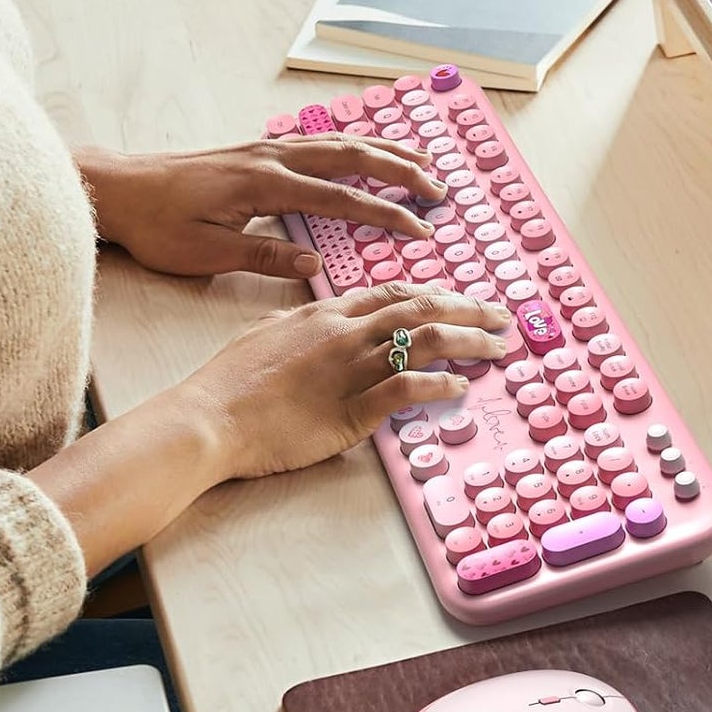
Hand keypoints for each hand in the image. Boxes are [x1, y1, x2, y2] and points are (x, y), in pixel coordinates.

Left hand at [76, 138, 447, 279]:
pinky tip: (371, 147)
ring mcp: (269, 148)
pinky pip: (322, 139)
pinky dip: (356, 141)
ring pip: (342, 142)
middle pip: (354, 157)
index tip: (420, 229)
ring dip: (387, 150)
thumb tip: (314, 263)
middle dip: (402, 172)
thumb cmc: (158, 225)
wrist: (120, 188)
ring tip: (424, 161)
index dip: (385, 214)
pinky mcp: (261, 149)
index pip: (342, 198)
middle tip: (440, 189)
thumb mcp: (206, 253)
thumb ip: (264, 255)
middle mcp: (275, 158)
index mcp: (266, 185)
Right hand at [173, 282, 511, 479]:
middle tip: (503, 316)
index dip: (436, 294)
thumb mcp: (265, 332)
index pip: (395, 293)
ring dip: (471, 342)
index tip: (463, 299)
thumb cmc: (227, 382)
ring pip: (426, 341)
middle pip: (423, 308)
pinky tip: (461, 387)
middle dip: (471, 309)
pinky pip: (409, 389)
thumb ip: (298, 322)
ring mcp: (352, 368)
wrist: (208, 418)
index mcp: (327, 312)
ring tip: (498, 348)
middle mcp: (346, 332)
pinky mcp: (353, 410)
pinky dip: (441, 385)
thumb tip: (314, 319)